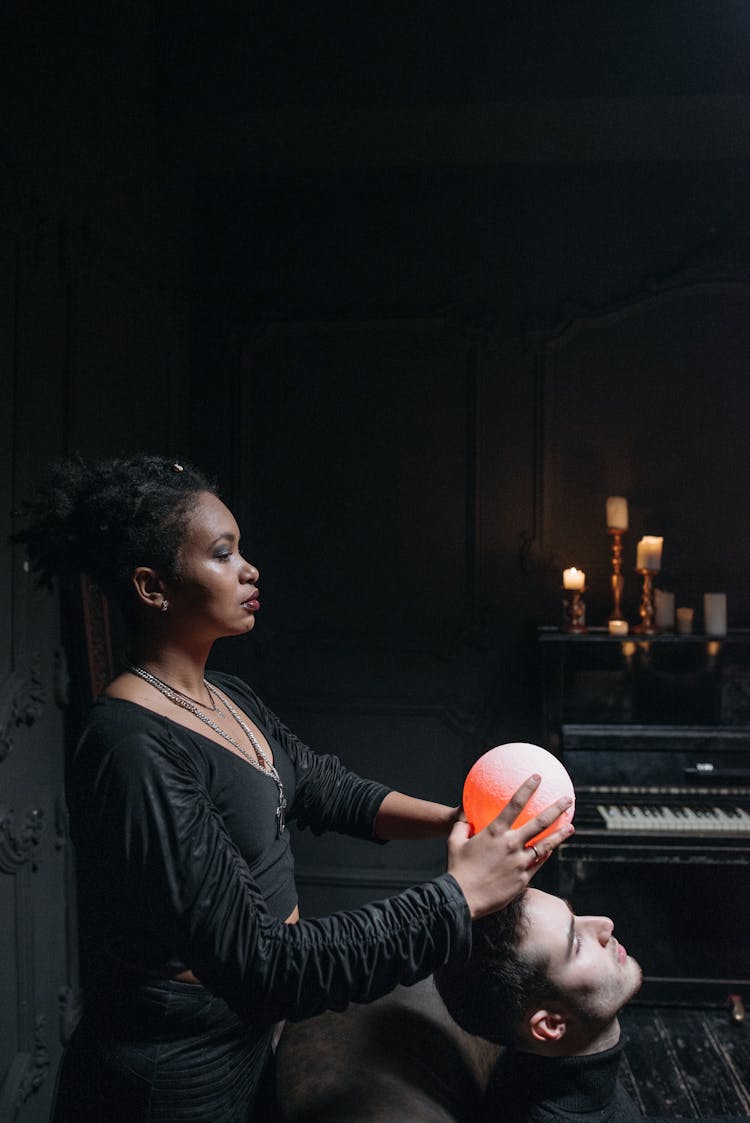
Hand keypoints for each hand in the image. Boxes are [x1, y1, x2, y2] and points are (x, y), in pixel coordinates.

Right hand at [445, 774, 573, 918]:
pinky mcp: (524, 879)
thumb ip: (462, 824)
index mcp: (494, 832)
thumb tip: (465, 812)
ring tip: (572, 827)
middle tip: (568, 800)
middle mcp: (511, 844)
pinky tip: (553, 849)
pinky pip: (539, 863)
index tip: (537, 777)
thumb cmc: (457, 868)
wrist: (462, 898)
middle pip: (539, 823)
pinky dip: (546, 854)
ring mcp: (520, 863)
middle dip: (556, 809)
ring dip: (560, 835)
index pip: (515, 804)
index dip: (527, 788)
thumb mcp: (455, 840)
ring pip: (545, 845)